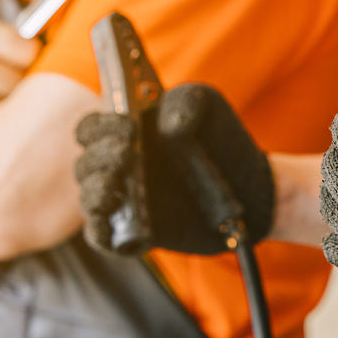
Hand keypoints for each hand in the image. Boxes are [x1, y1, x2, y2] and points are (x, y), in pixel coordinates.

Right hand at [75, 84, 274, 254]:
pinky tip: (107, 220)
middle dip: (98, 157)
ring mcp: (127, 200)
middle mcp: (121, 166)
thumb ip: (185, 101)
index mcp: (127, 132)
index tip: (127, 126)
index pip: (91, 129)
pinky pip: (102, 236)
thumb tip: (164, 129)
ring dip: (94, 190)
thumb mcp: (208, 105)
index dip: (99, 126)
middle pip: (85, 164)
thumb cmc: (223, 139)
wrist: (252, 185)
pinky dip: (97, 231)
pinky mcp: (138, 231)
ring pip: (88, 198)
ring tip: (116, 183)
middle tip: (126, 152)